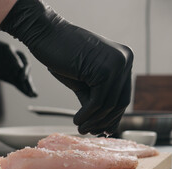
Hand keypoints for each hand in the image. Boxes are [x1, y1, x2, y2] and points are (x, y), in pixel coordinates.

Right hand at [0, 0, 132, 134]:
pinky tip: (77, 120)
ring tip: (81, 128)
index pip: (123, 95)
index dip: (113, 116)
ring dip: (94, 120)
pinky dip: (87, 115)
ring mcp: (117, 64)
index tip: (103, 129)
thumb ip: (98, 100)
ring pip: (109, 104)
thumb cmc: (63, 55)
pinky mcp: (105, 70)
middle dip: (104, 121)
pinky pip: (98, 102)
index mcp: (124, 59)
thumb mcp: (86, 81)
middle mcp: (125, 60)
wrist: (46, 33)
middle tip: (90, 132)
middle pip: (120, 102)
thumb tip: (107, 127)